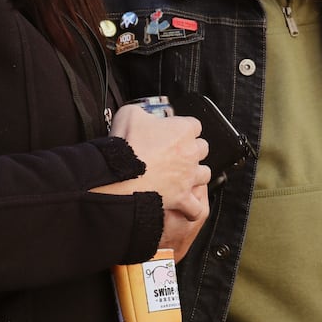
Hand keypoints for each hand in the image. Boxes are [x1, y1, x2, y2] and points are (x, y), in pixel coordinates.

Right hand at [94, 106, 211, 259]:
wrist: (116, 175)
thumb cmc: (123, 146)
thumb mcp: (129, 114)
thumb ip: (143, 112)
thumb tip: (144, 115)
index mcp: (182, 130)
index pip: (194, 125)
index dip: (182, 128)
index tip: (172, 132)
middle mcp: (191, 153)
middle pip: (202, 148)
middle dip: (191, 150)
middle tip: (175, 154)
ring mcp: (189, 177)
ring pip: (205, 174)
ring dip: (195, 175)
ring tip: (182, 177)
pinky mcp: (182, 198)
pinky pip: (197, 208)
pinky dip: (193, 209)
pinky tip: (186, 206)